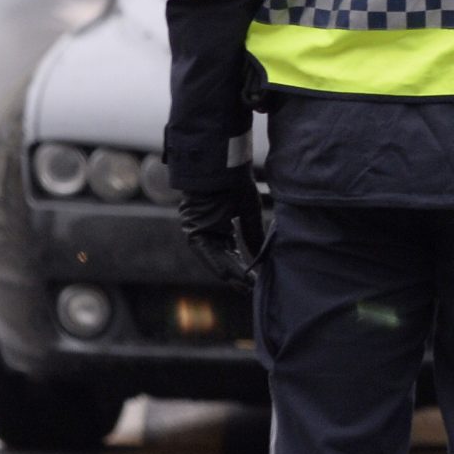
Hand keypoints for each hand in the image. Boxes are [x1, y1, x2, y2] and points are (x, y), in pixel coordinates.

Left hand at [178, 169, 265, 285]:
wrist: (220, 163)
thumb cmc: (235, 182)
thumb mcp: (249, 212)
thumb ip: (253, 235)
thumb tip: (260, 258)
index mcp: (221, 226)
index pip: (232, 253)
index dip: (244, 267)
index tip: (256, 280)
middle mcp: (208, 231)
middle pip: (223, 259)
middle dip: (237, 275)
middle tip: (250, 290)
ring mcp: (199, 230)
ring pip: (214, 258)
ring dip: (228, 273)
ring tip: (242, 287)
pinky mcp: (193, 228)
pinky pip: (205, 251)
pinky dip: (216, 263)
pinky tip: (226, 275)